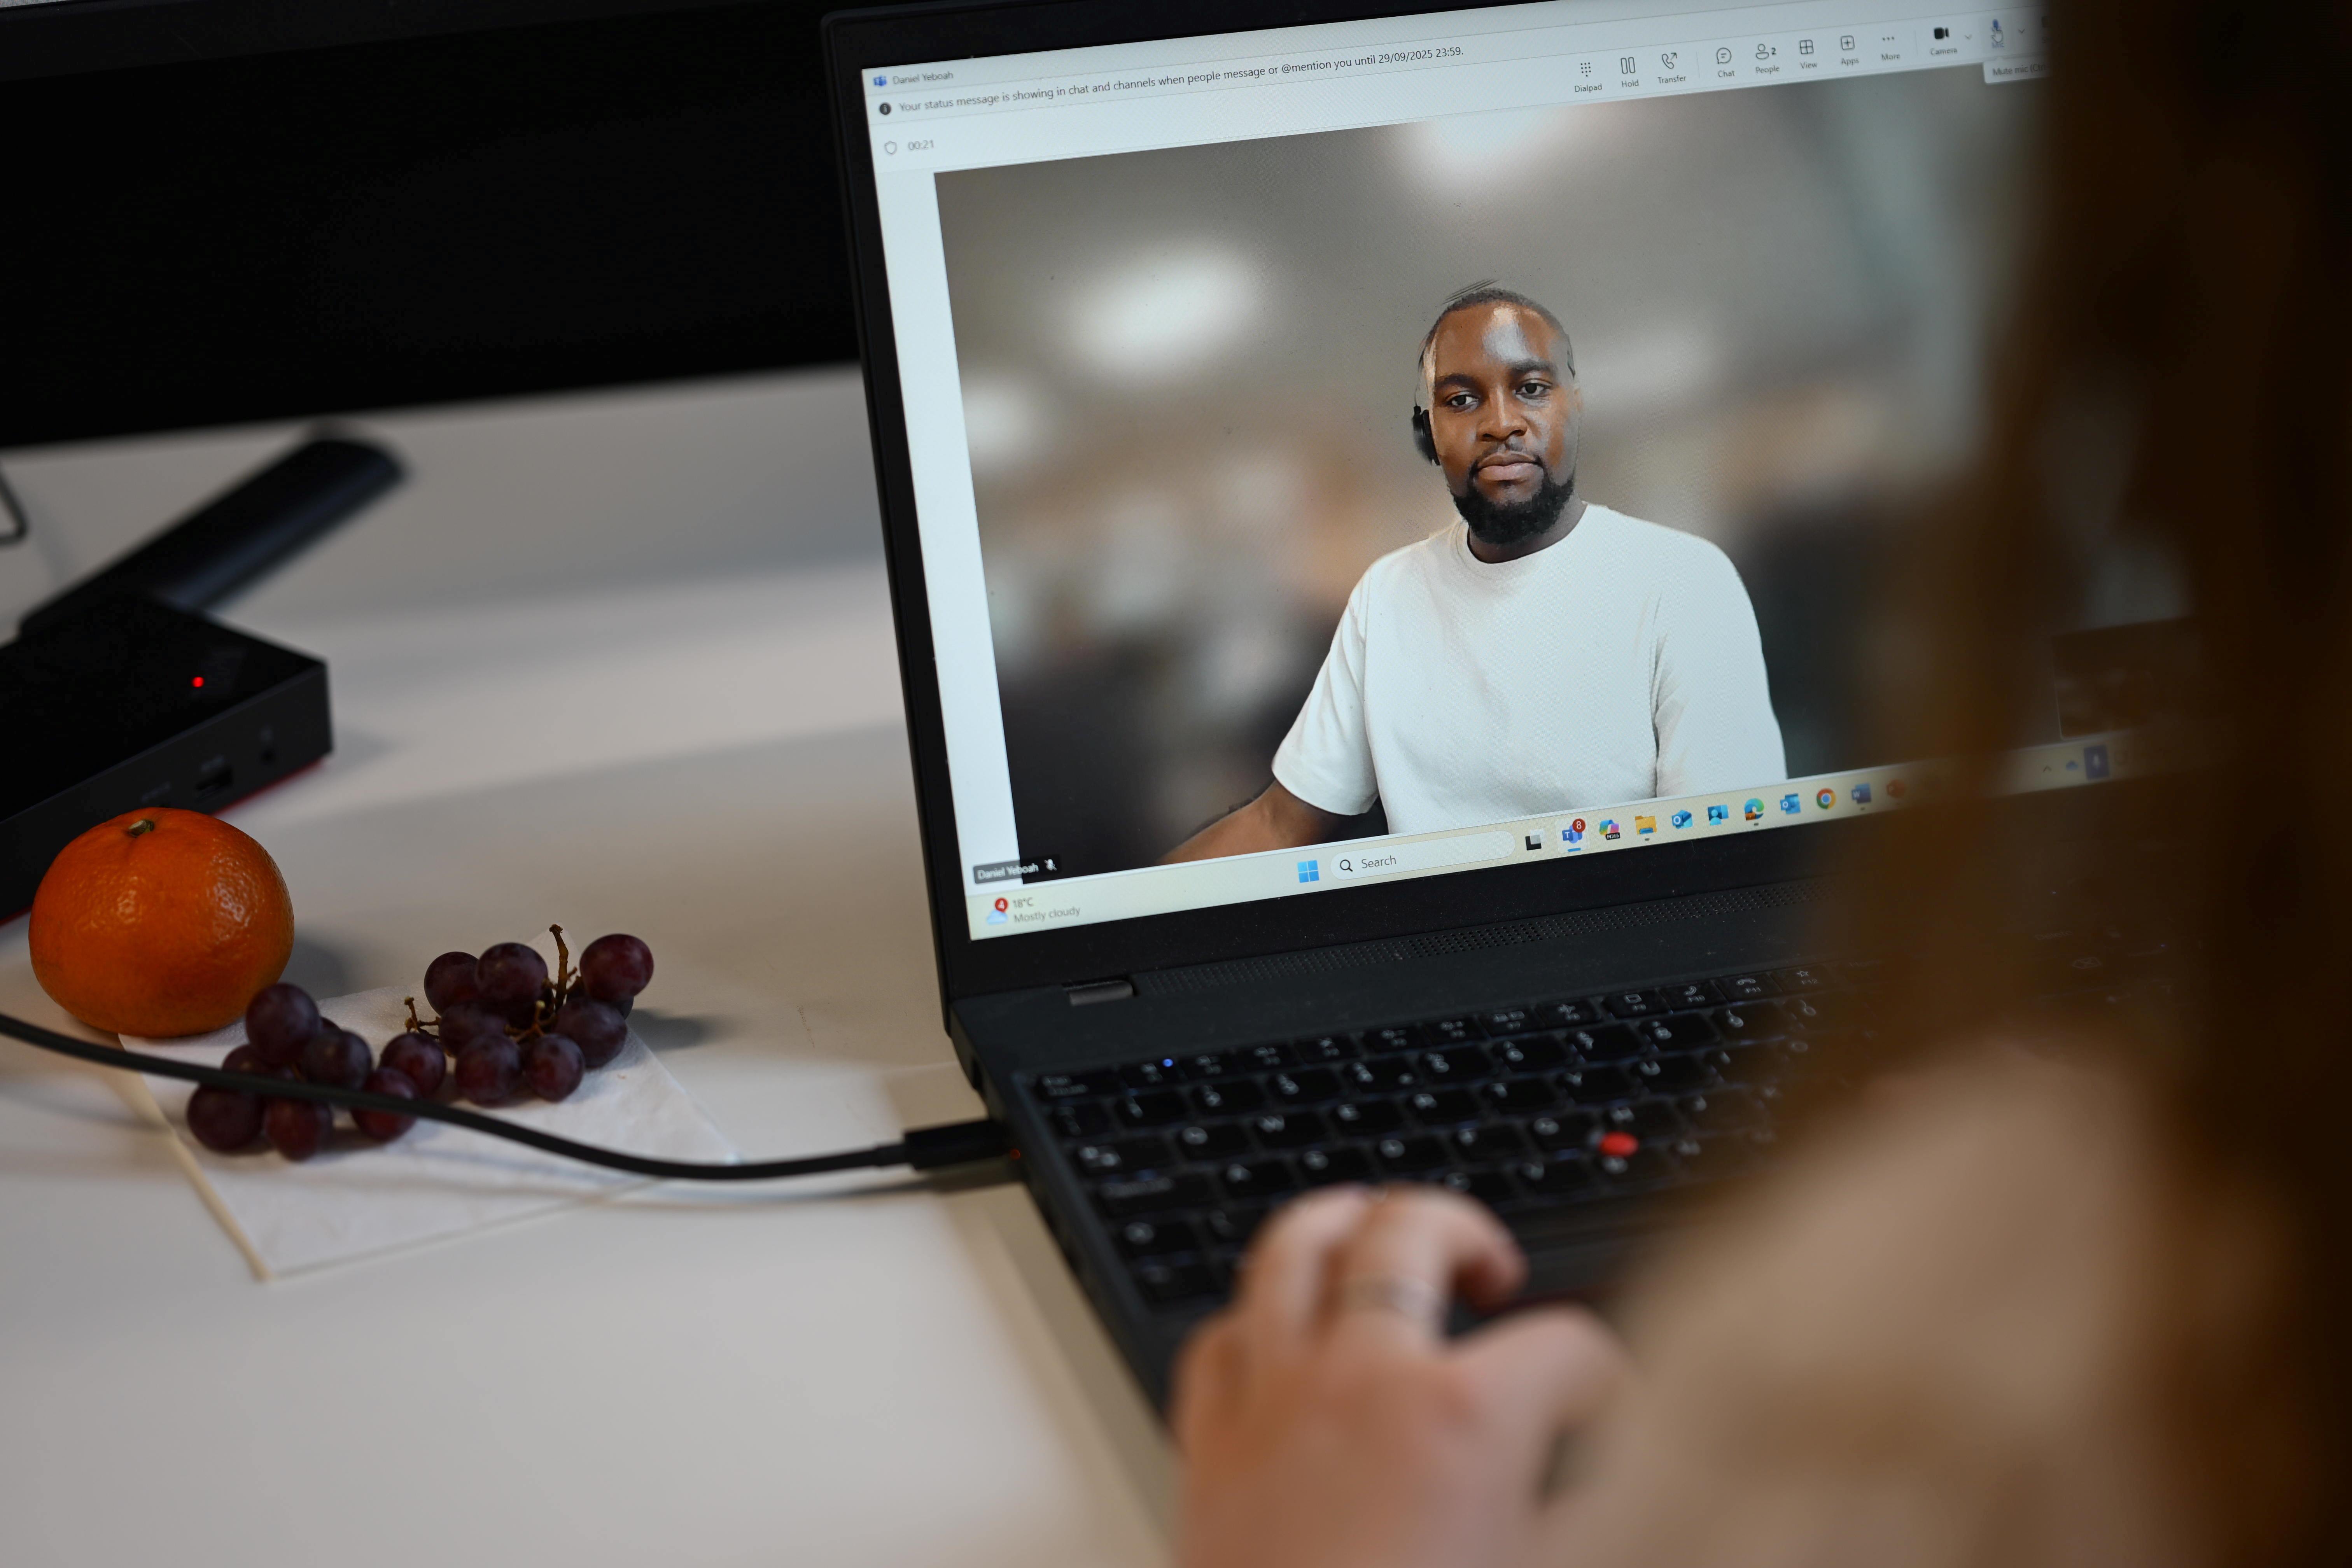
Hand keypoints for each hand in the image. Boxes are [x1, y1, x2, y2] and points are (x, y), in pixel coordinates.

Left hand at [1171, 1185, 1627, 1567]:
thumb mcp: (1542, 1564)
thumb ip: (1580, 1514)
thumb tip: (1601, 1481)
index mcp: (1465, 1416)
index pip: (1570, 1346)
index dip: (1606, 1378)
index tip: (1609, 1405)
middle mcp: (1362, 1380)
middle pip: (1413, 1230)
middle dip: (1469, 1230)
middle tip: (1497, 1270)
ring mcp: (1276, 1402)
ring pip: (1293, 1248)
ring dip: (1346, 1223)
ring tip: (1379, 1230)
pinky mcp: (1210, 1449)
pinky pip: (1217, 1338)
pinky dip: (1252, 1316)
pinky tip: (1281, 1330)